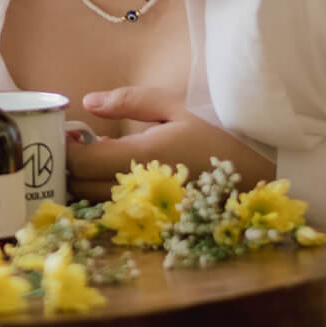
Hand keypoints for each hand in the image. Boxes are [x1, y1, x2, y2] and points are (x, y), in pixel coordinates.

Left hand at [64, 85, 274, 202]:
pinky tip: (117, 178)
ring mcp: (147, 212)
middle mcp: (139, 191)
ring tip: (96, 158)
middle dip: (69, 166)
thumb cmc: (218, 134)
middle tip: (76, 144)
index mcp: (141, 158)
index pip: (80, 162)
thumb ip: (130, 102)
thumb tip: (88, 102)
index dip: (65, 149)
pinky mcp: (156, 224)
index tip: (67, 133)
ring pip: (95, 202)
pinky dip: (106, 197)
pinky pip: (117, 213)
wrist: (260, 172)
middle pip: (80, 186)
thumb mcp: (176, 106)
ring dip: (85, 182)